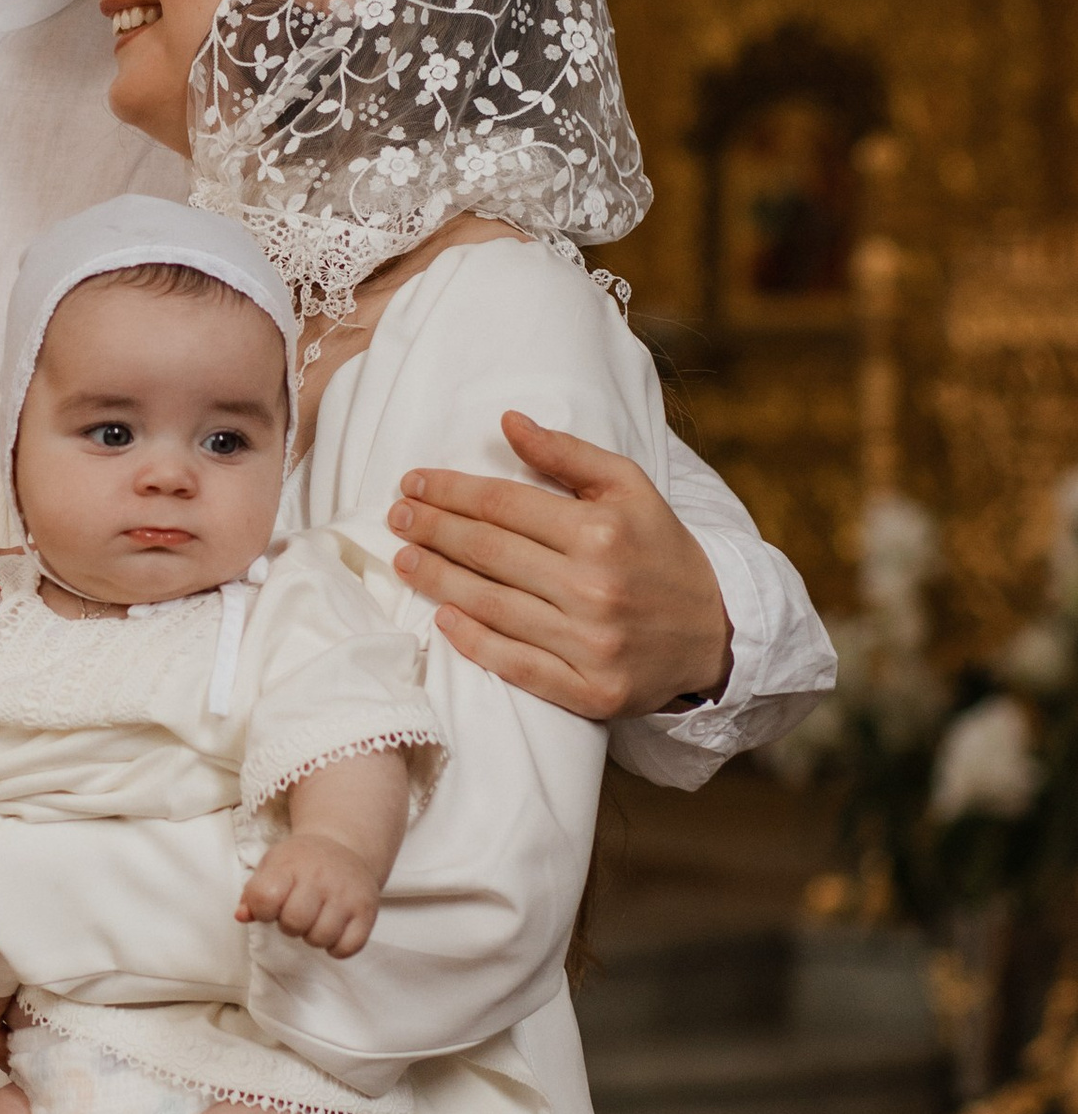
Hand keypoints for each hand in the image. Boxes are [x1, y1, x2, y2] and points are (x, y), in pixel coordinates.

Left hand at [239, 831, 380, 958]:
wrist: (344, 847)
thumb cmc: (300, 861)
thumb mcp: (271, 866)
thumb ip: (252, 893)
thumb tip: (241, 916)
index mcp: (290, 865)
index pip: (265, 899)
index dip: (262, 911)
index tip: (271, 906)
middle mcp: (320, 878)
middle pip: (294, 923)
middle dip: (289, 926)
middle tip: (295, 914)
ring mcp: (346, 895)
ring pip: (321, 938)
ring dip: (312, 937)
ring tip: (315, 920)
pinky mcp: (367, 911)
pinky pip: (348, 947)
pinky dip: (336, 948)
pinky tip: (332, 931)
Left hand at [385, 415, 731, 722]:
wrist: (717, 634)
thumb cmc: (661, 550)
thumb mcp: (629, 487)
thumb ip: (567, 454)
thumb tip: (508, 421)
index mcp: (602, 532)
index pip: (503, 505)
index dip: (450, 491)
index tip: (413, 482)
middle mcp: (594, 588)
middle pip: (488, 553)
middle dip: (432, 530)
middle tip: (396, 517)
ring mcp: (591, 645)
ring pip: (492, 607)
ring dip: (438, 581)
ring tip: (403, 560)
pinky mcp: (591, 691)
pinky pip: (516, 665)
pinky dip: (474, 643)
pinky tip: (443, 619)